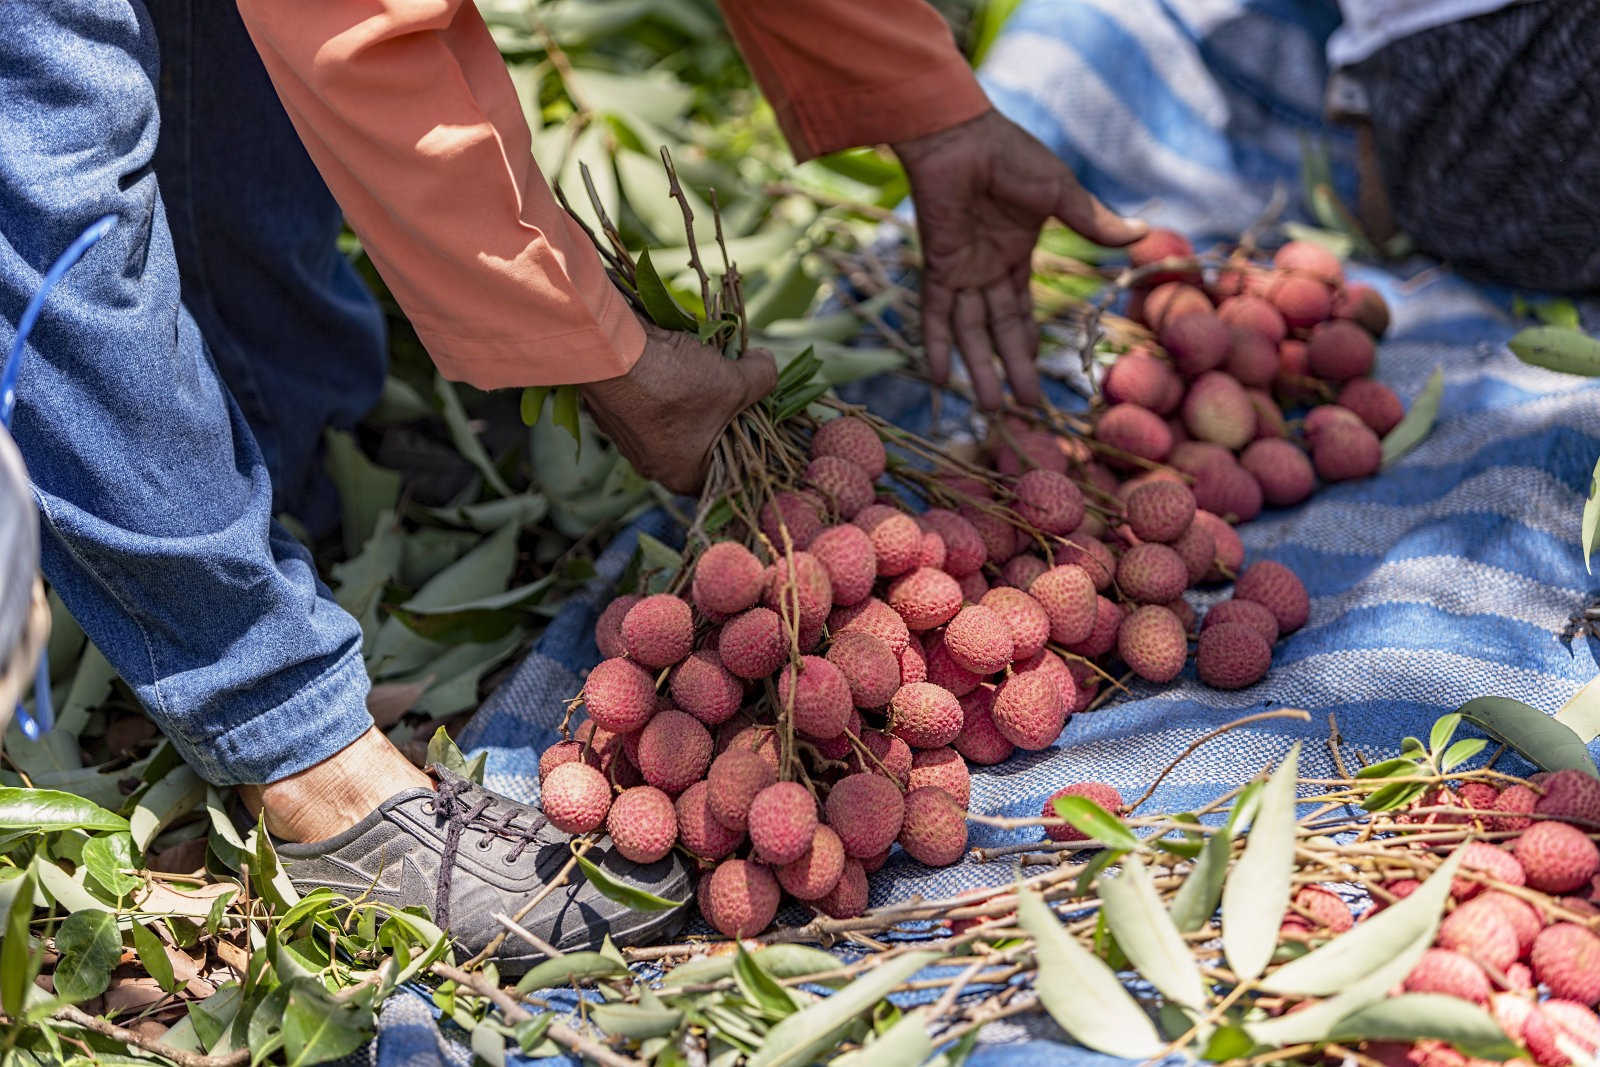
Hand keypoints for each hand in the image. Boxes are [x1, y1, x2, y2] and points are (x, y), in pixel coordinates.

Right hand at [581, 319, 775, 493]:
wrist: (610, 353)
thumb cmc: (677, 381)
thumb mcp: (736, 380)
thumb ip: (763, 378)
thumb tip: (767, 366)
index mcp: (683, 475)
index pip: (727, 474)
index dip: (747, 445)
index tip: (756, 418)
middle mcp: (653, 467)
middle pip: (701, 446)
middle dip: (720, 417)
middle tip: (734, 389)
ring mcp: (628, 442)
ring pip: (673, 424)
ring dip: (691, 399)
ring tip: (702, 369)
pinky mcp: (612, 415)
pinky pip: (648, 407)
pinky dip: (662, 387)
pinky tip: (671, 363)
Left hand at [894, 110, 1147, 408]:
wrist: (959, 134)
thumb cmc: (1010, 154)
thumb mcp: (1059, 192)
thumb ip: (1091, 220)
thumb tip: (1141, 236)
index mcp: (1015, 255)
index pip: (1021, 313)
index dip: (1029, 348)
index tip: (1039, 383)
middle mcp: (986, 270)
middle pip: (999, 333)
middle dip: (1011, 372)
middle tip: (1022, 414)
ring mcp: (961, 270)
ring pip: (970, 332)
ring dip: (980, 369)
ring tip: (991, 411)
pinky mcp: (938, 265)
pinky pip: (935, 313)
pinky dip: (935, 344)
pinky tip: (939, 378)